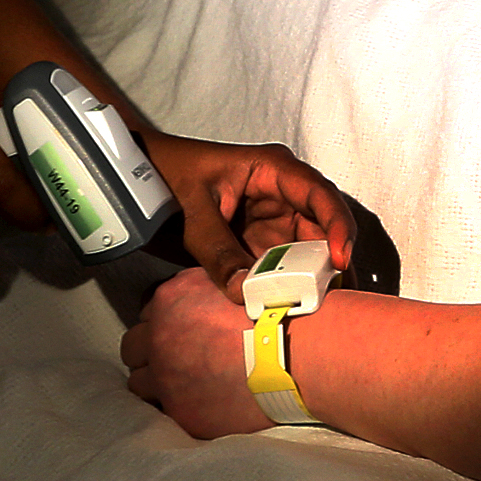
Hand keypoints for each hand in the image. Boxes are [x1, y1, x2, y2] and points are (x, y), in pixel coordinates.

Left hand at [122, 266, 274, 436]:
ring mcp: (166, 378)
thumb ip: (204, 288)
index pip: (149, 312)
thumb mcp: (233, 281)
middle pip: (132, 347)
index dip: (166, 320)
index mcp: (169, 300)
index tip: (183, 327)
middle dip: (149, 351)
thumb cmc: (275, 310)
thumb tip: (202, 295)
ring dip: (156, 381)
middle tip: (175, 356)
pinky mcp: (181, 413)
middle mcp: (159, 338)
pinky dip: (180, 405)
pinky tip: (201, 400)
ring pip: (140, 383)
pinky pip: (166, 411)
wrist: (295, 353)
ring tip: (183, 382)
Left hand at [144, 131, 357, 291]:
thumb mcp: (193, 213)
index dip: (338, 225)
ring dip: (314, 278)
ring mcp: (274, 219)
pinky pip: (283, 266)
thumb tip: (246, 293)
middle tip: (339, 300)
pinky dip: (289, 286)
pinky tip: (296, 308)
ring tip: (324, 310)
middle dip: (332, 262)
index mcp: (273, 170)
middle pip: (322, 227)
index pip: (319, 195)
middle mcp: (283, 193)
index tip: (342, 260)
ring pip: (308, 250)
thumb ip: (218, 252)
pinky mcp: (261, 242)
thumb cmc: (168, 176)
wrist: (139, 180)